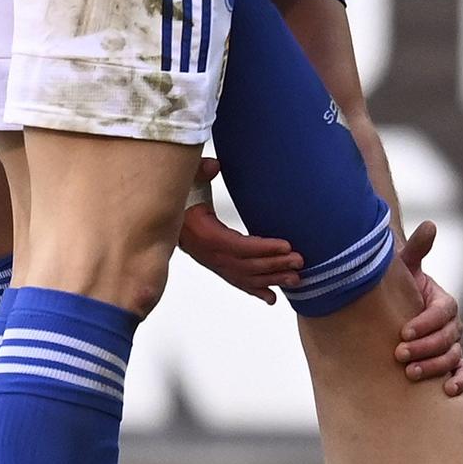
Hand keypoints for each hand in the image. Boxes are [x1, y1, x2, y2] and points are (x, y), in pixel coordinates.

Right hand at [179, 160, 300, 302]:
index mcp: (206, 235)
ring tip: (296, 278)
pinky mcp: (218, 268)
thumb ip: (200, 171)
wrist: (162, 224)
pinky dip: (257, 291)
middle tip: (299, 261)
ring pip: (247, 277)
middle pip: (248, 266)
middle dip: (276, 264)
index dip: (264, 248)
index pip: (240, 247)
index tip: (286, 246)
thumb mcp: (188, 183)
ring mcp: (215, 264)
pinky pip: (239, 283)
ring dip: (272, 278)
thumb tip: (214, 166)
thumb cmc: (180, 204)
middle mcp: (212, 255)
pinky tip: (272, 297)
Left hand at [394, 223, 462, 394]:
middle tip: (400, 355)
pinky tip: (447, 391)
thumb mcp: (404, 269)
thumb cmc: (396, 289)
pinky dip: (461, 382)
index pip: (442, 312)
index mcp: (442, 301)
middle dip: (425, 347)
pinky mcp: (450, 364)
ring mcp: (451, 345)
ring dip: (435, 367)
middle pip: (448, 338)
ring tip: (411, 374)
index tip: (404, 331)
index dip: (426, 322)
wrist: (391, 309)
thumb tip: (431, 224)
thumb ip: (416, 250)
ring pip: (454, 357)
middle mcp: (451, 324)